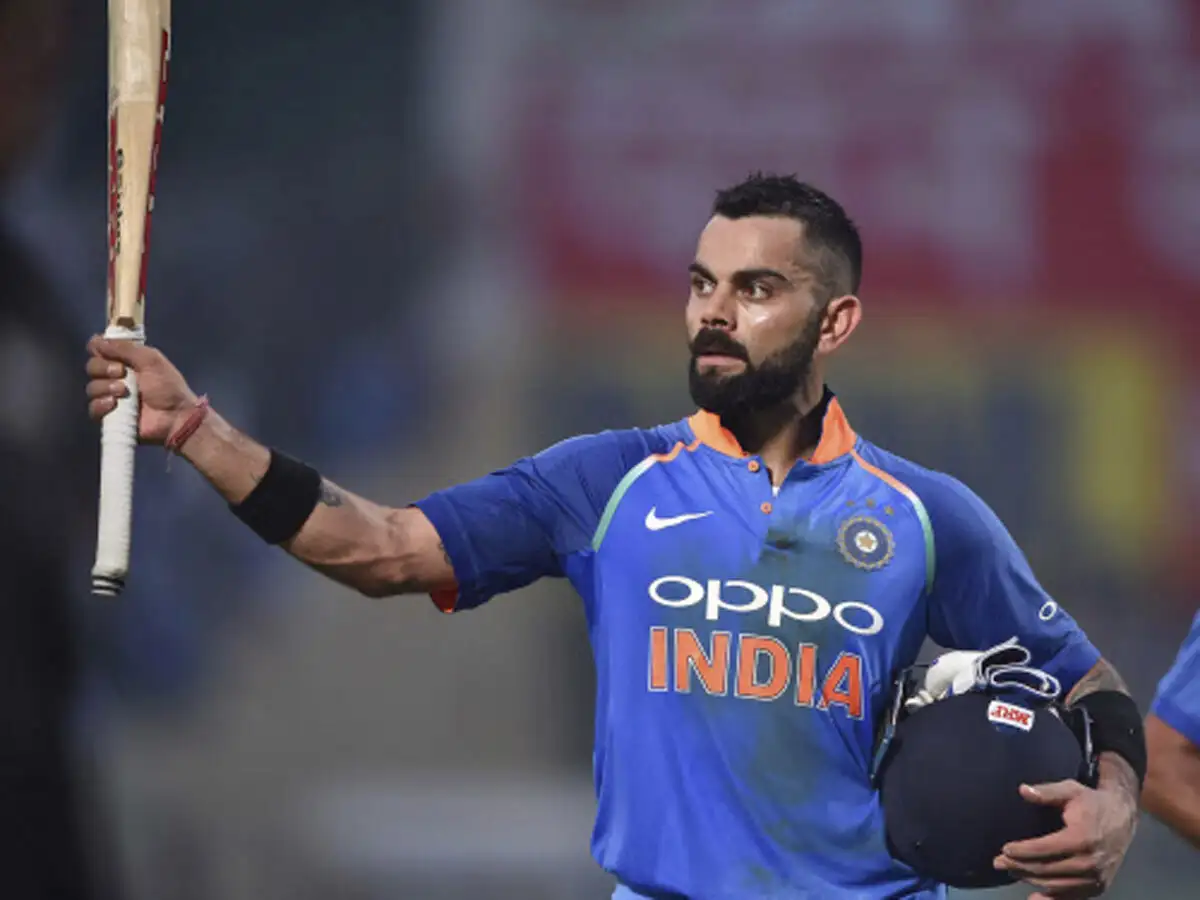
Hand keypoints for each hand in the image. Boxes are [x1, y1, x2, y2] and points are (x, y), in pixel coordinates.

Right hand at [85, 335, 197, 443]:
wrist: (175, 416)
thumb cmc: (167, 386)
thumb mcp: (151, 360)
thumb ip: (125, 348)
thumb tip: (97, 340)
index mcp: (125, 361)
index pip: (98, 349)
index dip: (98, 348)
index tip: (106, 351)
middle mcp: (114, 377)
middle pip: (92, 367)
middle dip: (103, 368)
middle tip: (121, 372)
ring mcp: (111, 397)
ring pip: (92, 388)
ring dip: (105, 387)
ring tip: (123, 391)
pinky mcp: (110, 416)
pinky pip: (93, 408)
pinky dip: (101, 405)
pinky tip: (114, 404)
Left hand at [994, 779, 1136, 898]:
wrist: (1124, 817)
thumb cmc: (1092, 802)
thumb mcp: (1070, 790)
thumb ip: (1047, 792)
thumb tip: (1023, 790)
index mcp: (1082, 838)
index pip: (1044, 850)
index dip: (1022, 851)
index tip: (1004, 848)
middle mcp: (1090, 862)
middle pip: (1046, 870)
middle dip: (1019, 866)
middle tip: (998, 862)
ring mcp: (1096, 878)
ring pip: (1055, 885)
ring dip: (1030, 880)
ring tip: (1011, 870)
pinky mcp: (1099, 887)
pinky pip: (1071, 897)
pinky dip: (1051, 898)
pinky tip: (1033, 897)